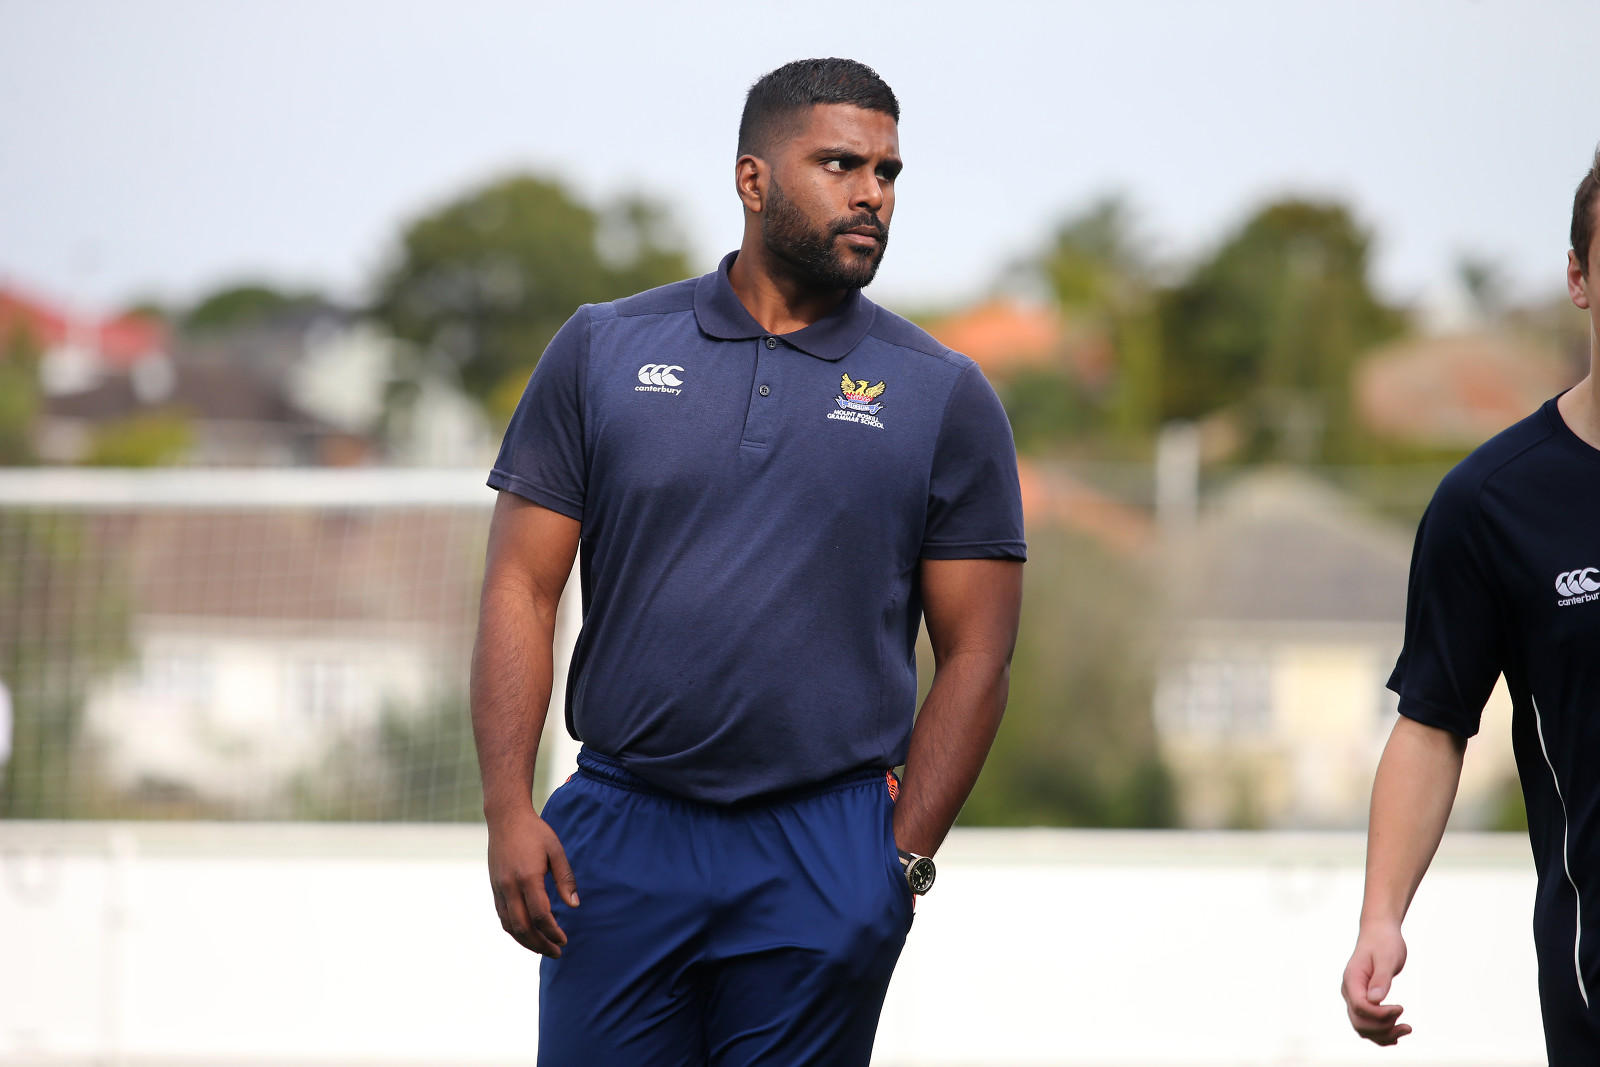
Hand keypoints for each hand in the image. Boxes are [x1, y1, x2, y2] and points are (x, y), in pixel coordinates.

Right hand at [486, 806, 578, 956]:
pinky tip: (527, 934)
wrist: (505, 818)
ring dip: (526, 942)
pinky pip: (502, 916)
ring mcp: (499, 888)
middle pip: (523, 927)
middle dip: (540, 945)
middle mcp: (510, 886)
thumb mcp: (556, 850)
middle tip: (556, 952)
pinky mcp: (494, 888)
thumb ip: (565, 878)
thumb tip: (574, 905)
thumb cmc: (535, 832)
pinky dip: (514, 930)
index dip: (553, 932)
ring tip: (543, 949)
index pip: (540, 915)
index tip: (564, 940)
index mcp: (528, 877)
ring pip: (509, 926)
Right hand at [1342, 921, 1410, 1044]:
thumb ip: (1381, 979)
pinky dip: (1380, 1033)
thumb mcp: (1387, 958)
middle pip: (1359, 1022)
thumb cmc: (1384, 942)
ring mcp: (1354, 997)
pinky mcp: (1363, 1000)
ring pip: (1362, 1027)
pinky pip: (1367, 1023)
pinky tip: (1397, 1034)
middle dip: (1383, 1029)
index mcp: (1352, 979)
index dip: (1380, 1014)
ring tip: (1406, 1029)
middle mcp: (1349, 991)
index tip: (1401, 1008)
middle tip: (1407, 1025)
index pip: (1360, 1007)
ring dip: (1383, 1034)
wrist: (1379, 932)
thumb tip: (1376, 1000)